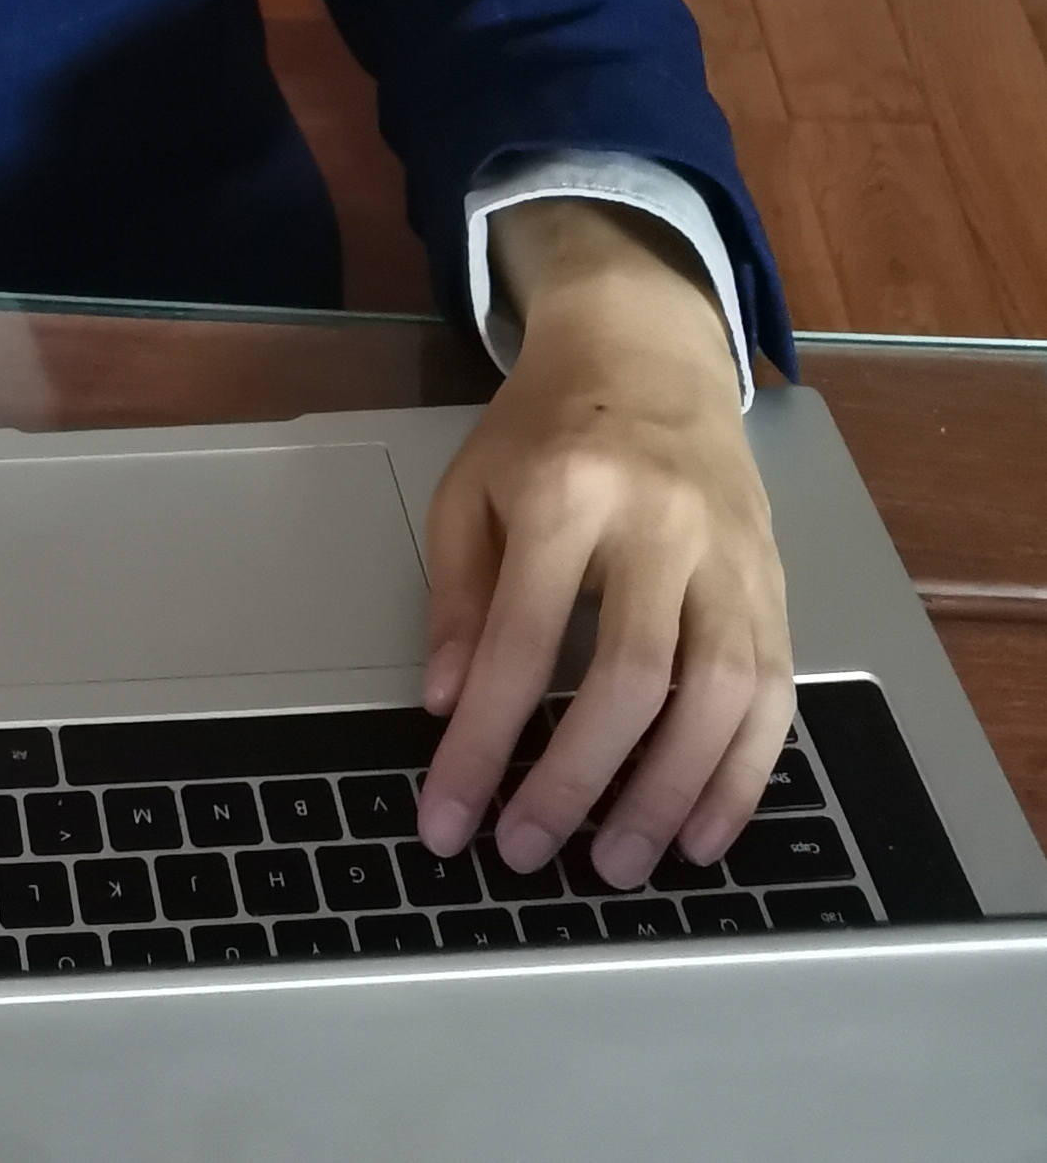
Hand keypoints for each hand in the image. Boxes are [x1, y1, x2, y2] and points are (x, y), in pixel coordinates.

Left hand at [416, 199, 789, 894]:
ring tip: (616, 865)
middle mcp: (661, 527)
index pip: (521, 642)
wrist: (649, 353)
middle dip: (576, 783)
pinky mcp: (776, 588)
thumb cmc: (547, 427)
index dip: (483, 742)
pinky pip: (775, 699)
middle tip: (528, 854)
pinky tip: (701, 835)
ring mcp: (731, 559)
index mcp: (568, 493)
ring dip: (668, 799)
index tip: (447, 817)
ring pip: (718, 700)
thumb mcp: (473, 485)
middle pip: (630, 681)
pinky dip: (741, 779)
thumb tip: (443, 705)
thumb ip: (457, 595)